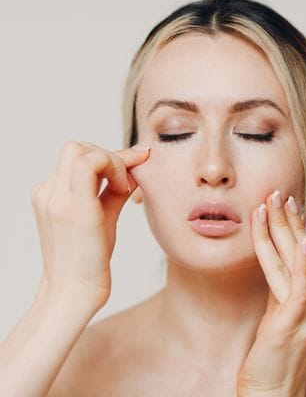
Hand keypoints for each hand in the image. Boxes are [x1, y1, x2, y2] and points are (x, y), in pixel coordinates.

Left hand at [31, 140, 150, 307]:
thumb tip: (132, 169)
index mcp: (72, 208)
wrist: (69, 288)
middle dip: (105, 156)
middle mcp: (53, 199)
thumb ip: (120, 191)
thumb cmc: (92, 265)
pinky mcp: (41, 199)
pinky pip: (64, 170)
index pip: (89, 159)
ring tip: (110, 183)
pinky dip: (84, 171)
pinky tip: (96, 188)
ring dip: (95, 162)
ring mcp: (44, 197)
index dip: (117, 161)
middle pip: (77, 148)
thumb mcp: (112, 225)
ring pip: (70, 155)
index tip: (129, 178)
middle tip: (120, 178)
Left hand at [236, 190, 305, 396]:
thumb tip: (275, 259)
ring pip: (297, 263)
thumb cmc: (275, 352)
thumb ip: (283, 287)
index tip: (286, 204)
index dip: (297, 228)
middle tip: (278, 193)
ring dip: (284, 231)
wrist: (272, 393)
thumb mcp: (282, 312)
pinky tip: (301, 241)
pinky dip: (302, 263)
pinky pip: (300, 287)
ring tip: (273, 204)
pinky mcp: (295, 324)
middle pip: (305, 254)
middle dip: (289, 221)